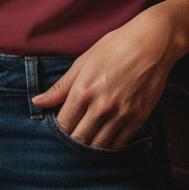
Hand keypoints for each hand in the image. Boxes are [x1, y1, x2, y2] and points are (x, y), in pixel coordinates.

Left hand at [31, 7, 179, 150]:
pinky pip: (119, 143)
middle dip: (72, 139)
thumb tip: (37, 102)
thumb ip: (60, 87)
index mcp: (84, 90)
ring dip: (90, 145)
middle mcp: (102, 106)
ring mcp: (121, 114)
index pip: (63, 125)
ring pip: (99, 146)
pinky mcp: (138, 119)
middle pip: (79, 139)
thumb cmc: (114, 47)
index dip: (58, 129)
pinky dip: (109, 145)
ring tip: (87, 137)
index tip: (59, 125)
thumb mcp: (83, 62)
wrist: (151, 43)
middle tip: (72, 132)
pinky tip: (104, 137)